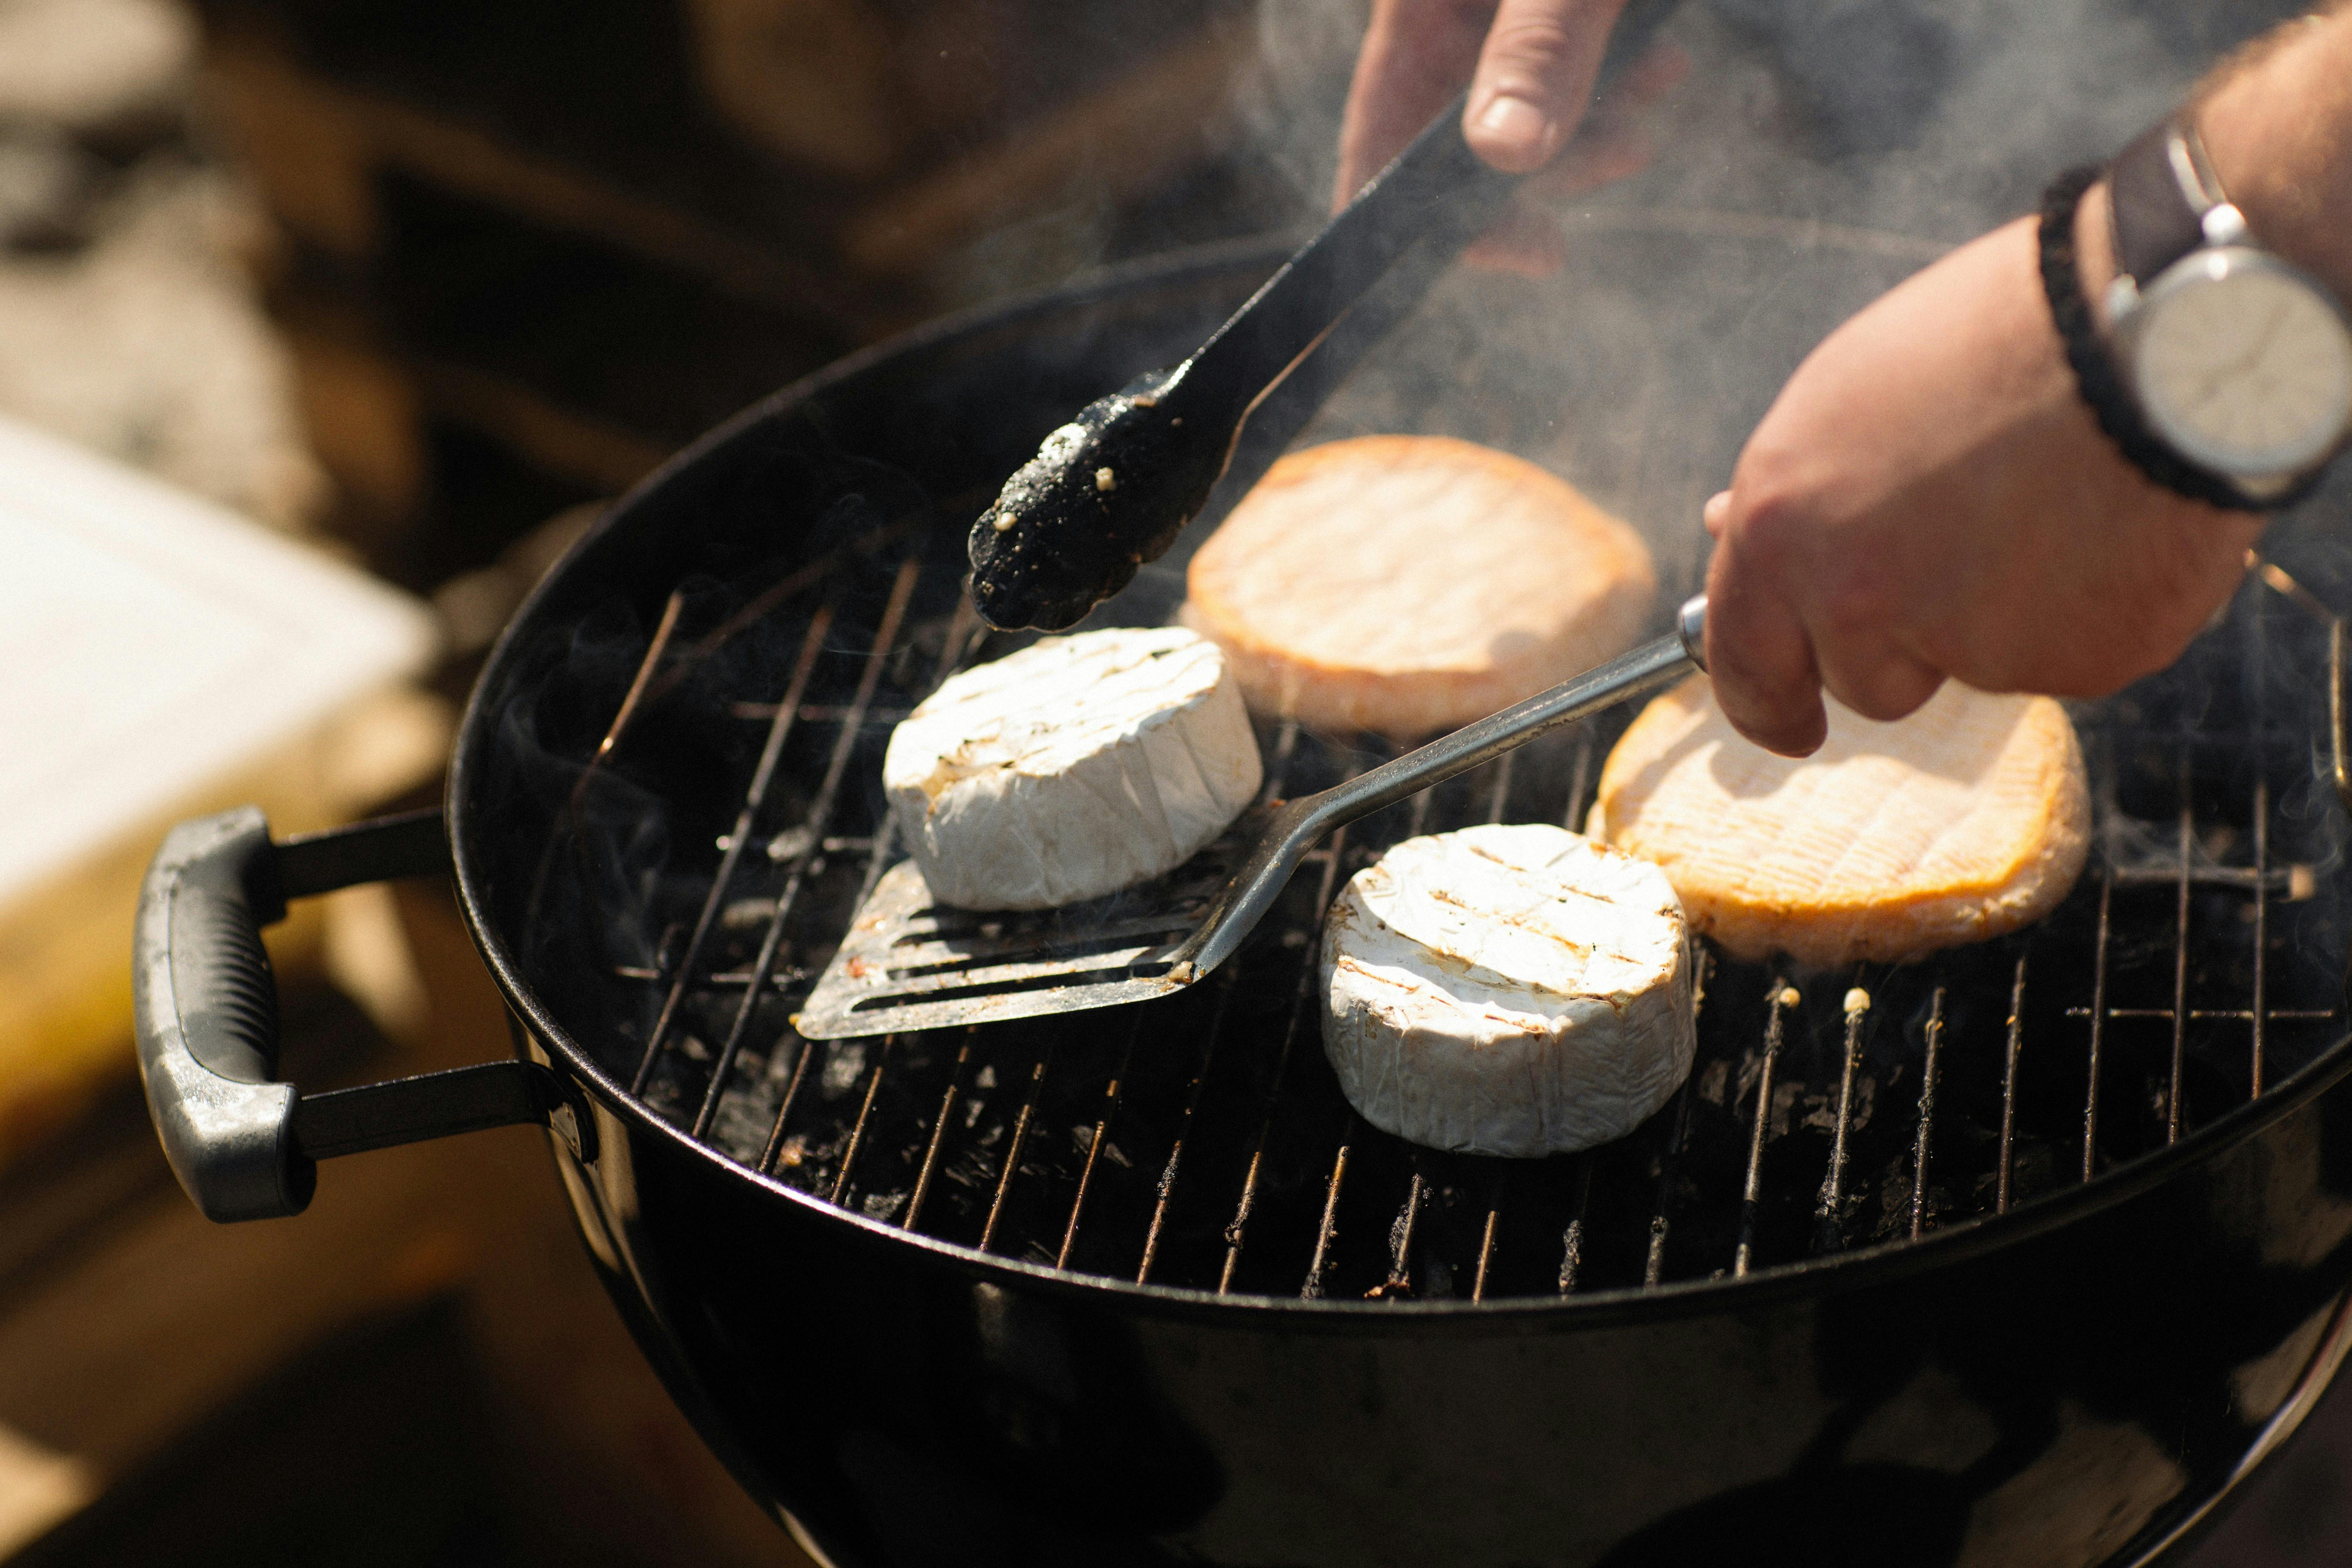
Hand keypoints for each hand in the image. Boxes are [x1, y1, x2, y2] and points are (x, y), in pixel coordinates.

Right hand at [1335, 0, 1686, 275]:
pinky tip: (1661, 67)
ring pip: (1523, 99)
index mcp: (1413, 5)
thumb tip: (1508, 154)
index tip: (1498, 255)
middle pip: (1458, 130)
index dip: (1417, 216)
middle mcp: (1439, 14)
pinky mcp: (1546, 2)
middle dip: (1546, 163)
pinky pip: (1565, 59)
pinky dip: (1613, 78)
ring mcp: (1487, 9)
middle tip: (1625, 157)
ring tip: (1652, 98)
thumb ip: (1537, 49)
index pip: (1379, 135)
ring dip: (1592, 122)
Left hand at [1701, 206, 2263, 756]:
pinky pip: (2070, 657)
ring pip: (1974, 670)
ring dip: (2001, 620)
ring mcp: (1967, 644)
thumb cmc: (1996, 336)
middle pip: (1866, 684)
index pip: (1745, 663)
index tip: (1790, 725)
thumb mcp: (1850, 395)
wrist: (2155, 326)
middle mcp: (1856, 601)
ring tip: (2052, 502)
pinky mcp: (2075, 663)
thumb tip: (1729, 529)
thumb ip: (1796, 493)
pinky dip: (2089, 608)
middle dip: (1905, 647)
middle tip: (1966, 554)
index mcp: (1783, 532)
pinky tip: (2113, 522)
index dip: (1766, 704)